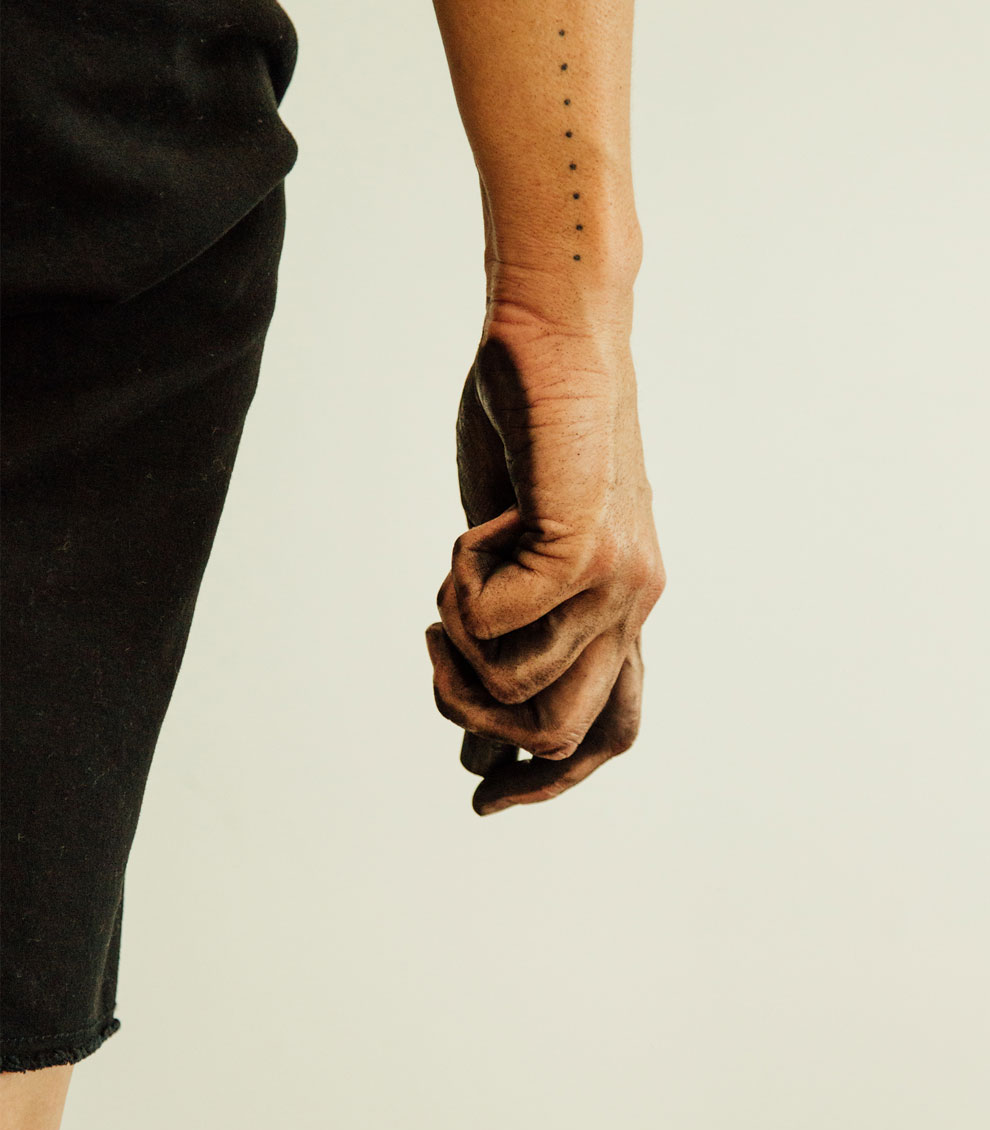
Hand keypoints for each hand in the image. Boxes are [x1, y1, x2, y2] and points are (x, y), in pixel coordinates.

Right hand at [425, 283, 664, 814]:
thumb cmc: (532, 431)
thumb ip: (508, 622)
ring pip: (524, 690)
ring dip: (458, 645)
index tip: (483, 797)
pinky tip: (469, 535)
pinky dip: (459, 591)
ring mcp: (618, 577)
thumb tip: (474, 720)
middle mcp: (633, 603)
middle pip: (565, 734)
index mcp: (623, 608)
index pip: (611, 732)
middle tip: (436, 654)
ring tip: (451, 574)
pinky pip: (499, 624)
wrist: (557, 331)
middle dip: (477, 719)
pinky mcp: (585, 543)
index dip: (549, 783)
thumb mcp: (516, 546)